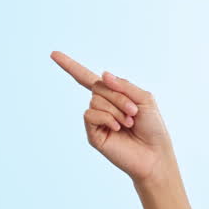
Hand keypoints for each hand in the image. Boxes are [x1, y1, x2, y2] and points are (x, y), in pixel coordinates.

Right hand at [51, 51, 175, 185]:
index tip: (53, 54)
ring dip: (115, 109)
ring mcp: (96, 121)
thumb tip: (102, 74)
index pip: (87, 78)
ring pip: (95, 101)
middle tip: (134, 112)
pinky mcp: (93, 134)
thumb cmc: (152, 127)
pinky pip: (90, 115)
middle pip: (98, 87)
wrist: (154, 154)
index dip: (71, 66)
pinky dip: (106, 118)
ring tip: (128, 122)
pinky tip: (117, 127)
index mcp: (113, 95)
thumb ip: (123, 85)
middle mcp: (102, 106)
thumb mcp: (144, 99)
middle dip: (119, 97)